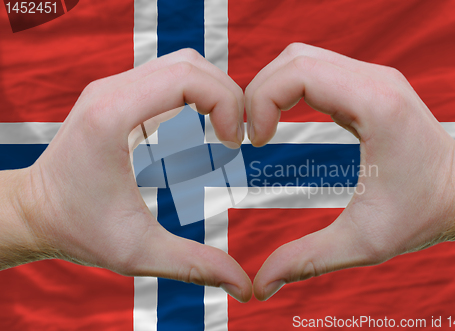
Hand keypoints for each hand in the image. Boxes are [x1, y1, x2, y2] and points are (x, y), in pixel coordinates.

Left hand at [1, 49, 251, 301]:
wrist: (34, 212)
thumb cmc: (78, 229)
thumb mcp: (138, 252)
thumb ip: (195, 266)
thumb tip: (244, 286)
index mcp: (113, 116)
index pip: (188, 77)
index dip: (227, 103)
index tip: (235, 143)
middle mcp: (111, 90)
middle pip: (190, 64)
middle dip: (227, 95)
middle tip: (237, 138)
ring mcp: (112, 88)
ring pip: (181, 64)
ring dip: (213, 92)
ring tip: (225, 132)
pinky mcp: (117, 95)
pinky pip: (168, 77)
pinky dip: (196, 94)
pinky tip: (204, 126)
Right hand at [245, 43, 454, 300]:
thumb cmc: (423, 214)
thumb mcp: (362, 243)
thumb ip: (306, 260)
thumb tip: (261, 284)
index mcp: (376, 106)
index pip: (299, 72)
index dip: (261, 100)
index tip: (255, 142)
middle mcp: (376, 80)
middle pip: (294, 58)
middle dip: (258, 92)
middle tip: (250, 135)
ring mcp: (374, 78)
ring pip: (303, 58)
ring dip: (272, 87)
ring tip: (262, 127)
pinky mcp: (370, 85)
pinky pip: (317, 68)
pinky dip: (290, 87)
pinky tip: (283, 118)